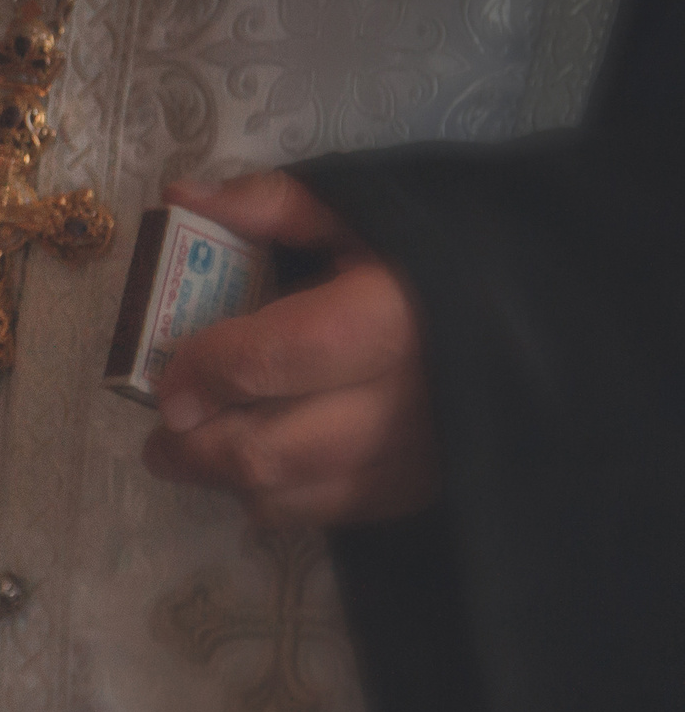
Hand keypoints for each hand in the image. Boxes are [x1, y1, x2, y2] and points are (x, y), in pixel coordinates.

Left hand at [141, 171, 439, 526]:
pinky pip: (332, 515)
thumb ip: (274, 206)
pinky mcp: (426, 490)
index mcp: (391, 317)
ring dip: (231, 481)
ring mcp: (421, 458)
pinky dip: (281, 500)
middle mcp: (406, 399)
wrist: (550, 314)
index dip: (207, 373)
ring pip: (294, 495)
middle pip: (273, 450)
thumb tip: (181, 196)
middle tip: (161, 436)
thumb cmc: (441, 257)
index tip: (165, 382)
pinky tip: (265, 467)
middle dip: (196, 450)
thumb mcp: (365, 214)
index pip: (278, 358)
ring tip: (198, 452)